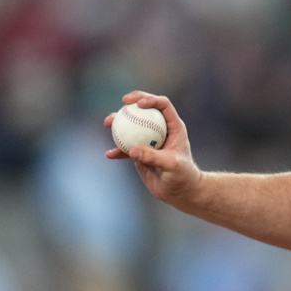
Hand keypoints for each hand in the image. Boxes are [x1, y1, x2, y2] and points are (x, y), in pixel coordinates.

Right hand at [104, 91, 202, 205]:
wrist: (180, 191)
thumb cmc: (182, 176)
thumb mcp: (171, 165)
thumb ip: (153, 156)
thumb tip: (132, 149)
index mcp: (174, 127)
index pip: (163, 106)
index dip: (151, 99)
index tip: (138, 103)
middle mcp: (161, 130)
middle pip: (146, 110)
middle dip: (133, 103)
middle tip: (122, 103)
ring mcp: (150, 140)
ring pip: (132, 126)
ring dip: (119, 122)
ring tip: (108, 123)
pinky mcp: (141, 153)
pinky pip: (127, 148)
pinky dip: (118, 150)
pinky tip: (110, 154)